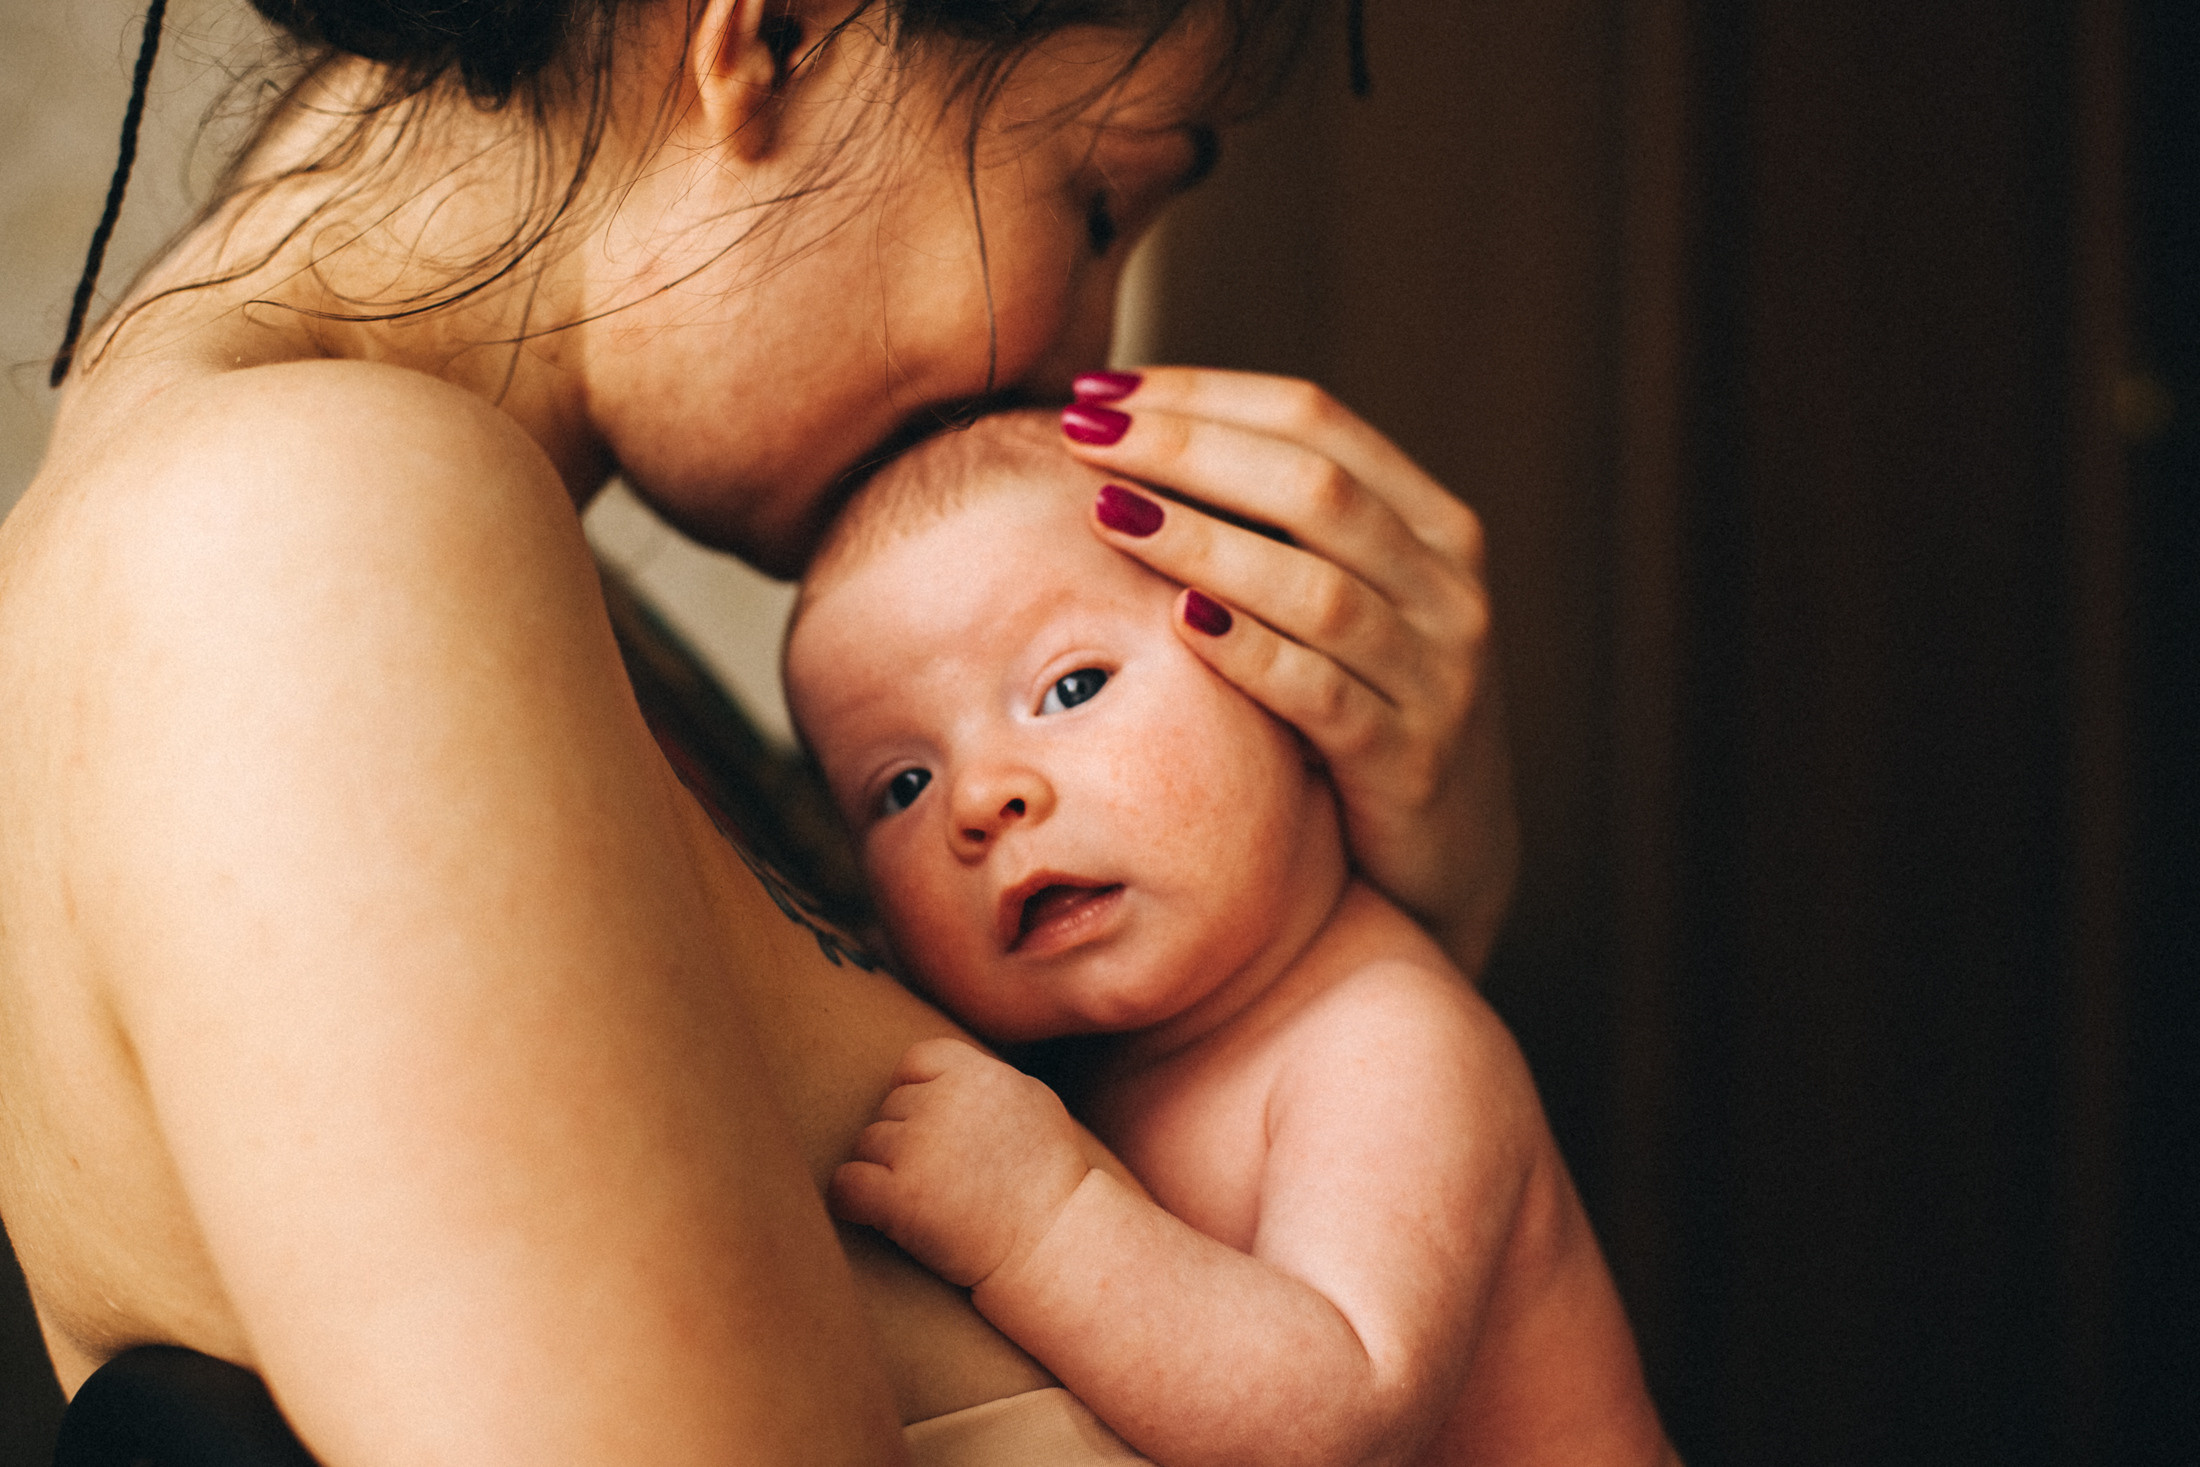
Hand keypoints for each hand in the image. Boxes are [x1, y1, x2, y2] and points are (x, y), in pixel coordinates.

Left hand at [828, 1038, 1091, 1288]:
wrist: (1055, 1247)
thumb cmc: (1047, 1181)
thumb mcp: (1031, 1103)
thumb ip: (982, 1078)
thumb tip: (934, 1071)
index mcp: (980, 1075)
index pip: (916, 1061)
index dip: (916, 1093)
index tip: (935, 1129)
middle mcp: (947, 1103)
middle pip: (891, 1107)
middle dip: (906, 1140)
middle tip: (942, 1179)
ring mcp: (921, 1147)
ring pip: (867, 1144)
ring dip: (883, 1172)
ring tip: (927, 1201)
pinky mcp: (900, 1196)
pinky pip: (845, 1184)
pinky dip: (852, 1200)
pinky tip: (876, 1215)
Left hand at [1062, 368, 1519, 972]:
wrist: (1446, 859)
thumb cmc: (1362, 709)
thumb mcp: (1344, 606)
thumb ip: (1280, 530)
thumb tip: (1140, 431)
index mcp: (1431, 525)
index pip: (1316, 421)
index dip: (1203, 395)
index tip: (1099, 388)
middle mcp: (1448, 588)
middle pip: (1313, 486)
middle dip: (1186, 448)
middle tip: (1081, 431)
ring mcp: (1438, 676)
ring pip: (1315, 585)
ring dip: (1202, 540)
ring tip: (1106, 509)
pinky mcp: (1409, 761)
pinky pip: (1321, 692)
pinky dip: (1249, 650)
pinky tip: (1177, 619)